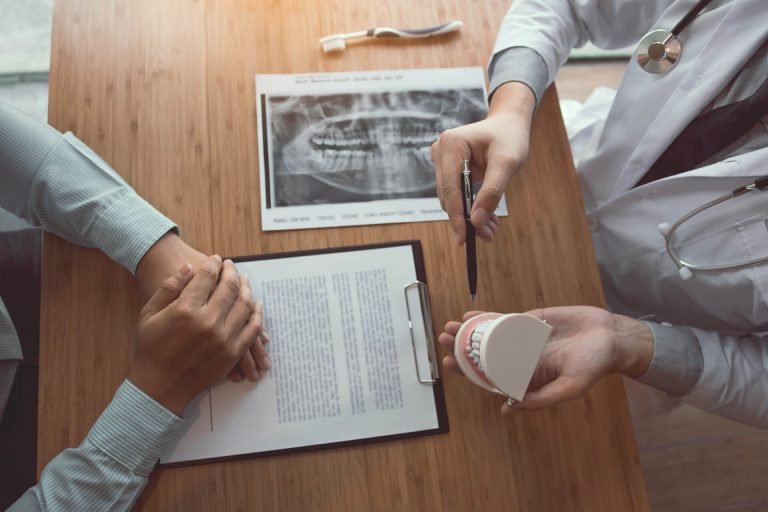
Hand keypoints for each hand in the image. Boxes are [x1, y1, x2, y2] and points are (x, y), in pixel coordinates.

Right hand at [135, 232, 269, 382]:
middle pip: (229, 287)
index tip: (216, 259)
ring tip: (244, 280)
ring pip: (244, 304)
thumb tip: (189, 267)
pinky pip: (252, 328)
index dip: (213, 264)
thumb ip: (169, 288)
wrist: (159, 386)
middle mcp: (207, 321)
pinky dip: (257, 313)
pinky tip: (256, 304)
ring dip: (246, 288)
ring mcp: (223, 338)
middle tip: (232, 266)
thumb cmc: (150, 349)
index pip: (207, 276)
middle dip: (232, 272)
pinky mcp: (233, 352)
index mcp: (185, 309)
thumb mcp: (149, 314)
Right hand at [431, 82, 534, 244]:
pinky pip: (455, 194)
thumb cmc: (509, 137)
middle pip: (448, 196)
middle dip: (466, 219)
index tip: (463, 237)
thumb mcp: (507, 163)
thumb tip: (477, 220)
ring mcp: (442, 160)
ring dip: (469, 216)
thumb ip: (492, 191)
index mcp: (452, 144)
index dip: (456, 215)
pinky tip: (485, 218)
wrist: (508, 124)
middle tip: (487, 235)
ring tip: (490, 229)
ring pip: (450, 198)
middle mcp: (440, 151)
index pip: (451, 188)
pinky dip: (469, 208)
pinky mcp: (447, 169)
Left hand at [438, 306, 653, 413]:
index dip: (467, 371)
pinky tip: (469, 314)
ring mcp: (521, 338)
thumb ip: (542, 398)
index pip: (489, 376)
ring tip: (449, 327)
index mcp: (526, 376)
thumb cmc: (593, 364)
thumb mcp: (570, 387)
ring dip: (468, 332)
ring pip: (488, 335)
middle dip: (461, 348)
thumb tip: (508, 409)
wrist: (611, 336)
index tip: (450, 363)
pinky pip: (502, 319)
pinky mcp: (528, 320)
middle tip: (443, 340)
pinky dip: (485, 316)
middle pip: (483, 354)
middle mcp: (519, 358)